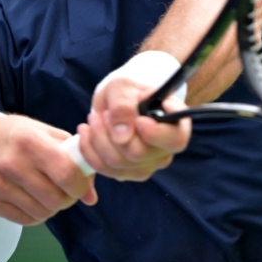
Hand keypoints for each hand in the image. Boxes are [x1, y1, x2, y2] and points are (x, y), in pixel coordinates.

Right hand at [0, 115, 97, 225]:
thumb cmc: (15, 135)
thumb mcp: (45, 133)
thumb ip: (73, 158)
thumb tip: (91, 197)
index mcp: (29, 141)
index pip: (65, 173)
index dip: (80, 185)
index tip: (80, 184)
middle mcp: (11, 164)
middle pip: (55, 199)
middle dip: (67, 199)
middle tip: (65, 191)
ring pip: (42, 213)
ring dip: (51, 208)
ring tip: (47, 193)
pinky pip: (24, 220)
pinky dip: (35, 214)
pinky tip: (32, 199)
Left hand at [75, 76, 191, 180]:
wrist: (114, 104)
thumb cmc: (126, 93)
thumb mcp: (123, 88)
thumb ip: (123, 106)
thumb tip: (123, 136)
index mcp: (175, 125)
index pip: (175, 139)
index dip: (157, 133)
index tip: (140, 120)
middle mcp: (165, 150)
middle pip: (139, 153)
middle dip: (113, 131)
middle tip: (105, 113)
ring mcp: (147, 165)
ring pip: (118, 162)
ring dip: (98, 138)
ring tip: (94, 118)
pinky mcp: (127, 173)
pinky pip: (104, 168)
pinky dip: (89, 149)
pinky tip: (86, 132)